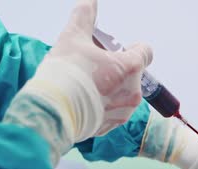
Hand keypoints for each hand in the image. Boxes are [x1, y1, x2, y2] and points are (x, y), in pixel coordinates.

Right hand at [49, 0, 152, 136]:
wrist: (52, 111)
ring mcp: (124, 111)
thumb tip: (89, 0)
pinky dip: (103, 105)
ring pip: (122, 93)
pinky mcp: (112, 126)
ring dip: (110, 87)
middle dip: (116, 68)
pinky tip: (84, 100)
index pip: (145, 52)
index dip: (134, 48)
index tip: (120, 49)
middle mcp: (132, 92)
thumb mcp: (73, 37)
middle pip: (131, 73)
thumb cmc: (65, 74)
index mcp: (129, 68)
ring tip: (87, 85)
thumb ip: (85, 15)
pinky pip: (112, 110)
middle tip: (94, 66)